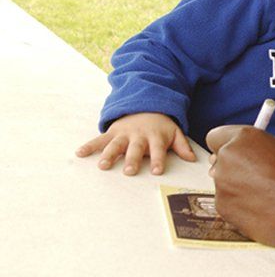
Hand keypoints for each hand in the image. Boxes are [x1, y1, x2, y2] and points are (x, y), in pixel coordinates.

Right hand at [75, 112, 195, 174]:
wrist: (145, 105)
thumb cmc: (161, 125)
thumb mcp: (174, 132)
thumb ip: (182, 146)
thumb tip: (192, 159)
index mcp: (156, 137)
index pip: (158, 150)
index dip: (158, 160)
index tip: (157, 171)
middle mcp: (139, 136)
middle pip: (136, 149)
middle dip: (132, 160)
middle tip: (129, 172)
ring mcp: (124, 134)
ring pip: (116, 144)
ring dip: (109, 154)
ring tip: (102, 165)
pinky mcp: (112, 132)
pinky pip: (99, 139)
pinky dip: (89, 145)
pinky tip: (79, 153)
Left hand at [206, 126, 274, 248]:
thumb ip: (257, 147)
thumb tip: (247, 152)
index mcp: (242, 138)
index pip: (216, 136)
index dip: (226, 144)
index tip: (234, 151)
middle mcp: (227, 158)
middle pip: (218, 160)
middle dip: (231, 165)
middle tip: (251, 174)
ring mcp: (222, 184)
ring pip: (223, 183)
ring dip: (236, 187)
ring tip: (263, 194)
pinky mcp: (223, 207)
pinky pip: (227, 202)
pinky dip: (239, 205)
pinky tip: (260, 207)